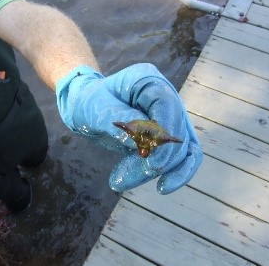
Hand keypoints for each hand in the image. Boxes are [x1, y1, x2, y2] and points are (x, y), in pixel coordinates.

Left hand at [56, 63, 202, 193]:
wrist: (86, 106)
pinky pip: (181, 156)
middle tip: (126, 178)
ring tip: (123, 181)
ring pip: (182, 149)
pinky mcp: (165, 136)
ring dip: (159, 170)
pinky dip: (174, 173)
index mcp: (148, 82)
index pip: (167, 105)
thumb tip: (143, 144)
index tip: (153, 163)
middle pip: (178, 131)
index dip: (165, 134)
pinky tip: (162, 187)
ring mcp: (168, 117)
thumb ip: (119, 120)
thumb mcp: (95, 108)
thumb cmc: (88, 101)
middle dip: (158, 160)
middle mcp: (164, 97)